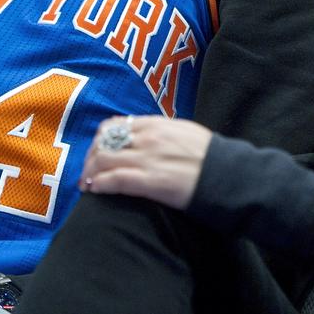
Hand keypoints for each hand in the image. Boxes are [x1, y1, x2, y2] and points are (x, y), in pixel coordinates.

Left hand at [81, 116, 211, 210]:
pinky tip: (94, 189)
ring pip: (104, 160)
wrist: (226, 174)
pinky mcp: (149, 181)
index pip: (115, 125)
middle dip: (91, 157)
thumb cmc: (209, 156)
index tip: (97, 152)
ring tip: (87, 183)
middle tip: (88, 171)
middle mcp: (148, 137)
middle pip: (104, 142)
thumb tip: (144, 136)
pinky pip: (115, 179)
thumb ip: (161, 131)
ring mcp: (147, 158)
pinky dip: (100, 184)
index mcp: (157, 124)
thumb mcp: (184, 131)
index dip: (100, 140)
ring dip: (90, 172)